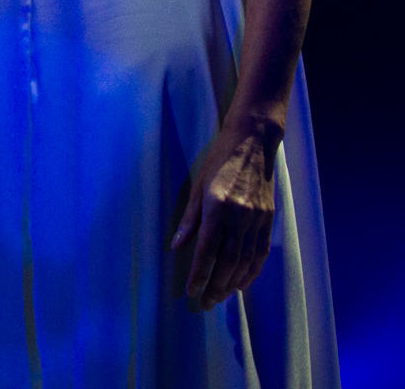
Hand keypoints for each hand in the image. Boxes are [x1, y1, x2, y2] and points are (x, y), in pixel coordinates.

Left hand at [170, 125, 277, 309]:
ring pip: (246, 261)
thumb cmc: (219, 161)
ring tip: (220, 298)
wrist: (253, 144)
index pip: (208, 249)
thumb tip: (177, 246)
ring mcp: (257, 219)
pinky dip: (252, 271)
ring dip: (233, 283)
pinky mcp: (269, 220)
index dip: (199, 273)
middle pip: (228, 261)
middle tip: (204, 303)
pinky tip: (242, 284)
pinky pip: (261, 252)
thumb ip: (189, 218)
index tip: (191, 291)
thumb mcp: (197, 185)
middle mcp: (240, 216)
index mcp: (218, 206)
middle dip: (215, 285)